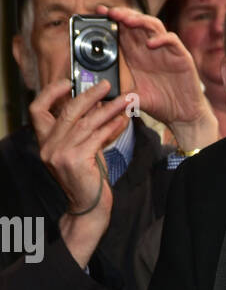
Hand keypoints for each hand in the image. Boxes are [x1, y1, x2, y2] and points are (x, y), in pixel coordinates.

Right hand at [31, 77, 126, 265]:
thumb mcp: (82, 150)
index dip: (50, 93)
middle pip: (66, 111)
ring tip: (124, 100)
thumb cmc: (87, 178)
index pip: (37, 111)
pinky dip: (111, 126)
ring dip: (108, 109)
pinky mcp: (76, 160)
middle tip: (106, 85)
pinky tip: (122, 120)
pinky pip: (96, 136)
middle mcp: (48, 147)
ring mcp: (60, 154)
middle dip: (88, 95)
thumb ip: (85, 130)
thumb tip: (99, 104)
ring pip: (85, 122)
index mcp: (45, 142)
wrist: (90, 207)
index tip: (68, 82)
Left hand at [97, 3, 217, 149]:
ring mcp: (166, 50)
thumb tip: (100, 96)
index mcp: (137, 55)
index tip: (98, 12)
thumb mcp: (134, 98)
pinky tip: (151, 43)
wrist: (183, 115)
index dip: (112, 19)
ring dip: (140, 20)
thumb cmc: (161, 104)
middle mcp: (150, 49)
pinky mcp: (181, 56)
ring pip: (153, 25)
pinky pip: (171, 40)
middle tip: (110, 12)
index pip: (123, 30)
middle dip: (123, 14)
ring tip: (127, 20)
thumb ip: (119, 93)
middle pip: (136, 22)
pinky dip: (161, 38)